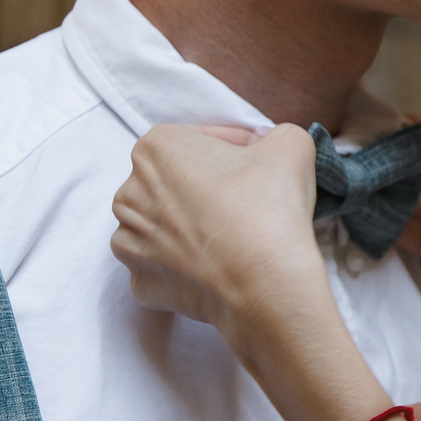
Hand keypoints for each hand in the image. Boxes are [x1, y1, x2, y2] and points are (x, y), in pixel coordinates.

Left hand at [112, 122, 321, 339]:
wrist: (266, 286)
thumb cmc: (270, 209)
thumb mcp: (291, 144)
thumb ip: (276, 135)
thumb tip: (268, 151)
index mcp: (155, 150)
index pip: (200, 140)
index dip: (237, 149)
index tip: (259, 165)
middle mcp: (129, 192)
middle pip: (176, 182)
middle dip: (208, 187)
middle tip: (248, 201)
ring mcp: (129, 241)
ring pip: (164, 224)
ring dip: (191, 225)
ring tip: (231, 235)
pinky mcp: (140, 281)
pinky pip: (162, 265)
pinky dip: (185, 264)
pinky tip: (215, 265)